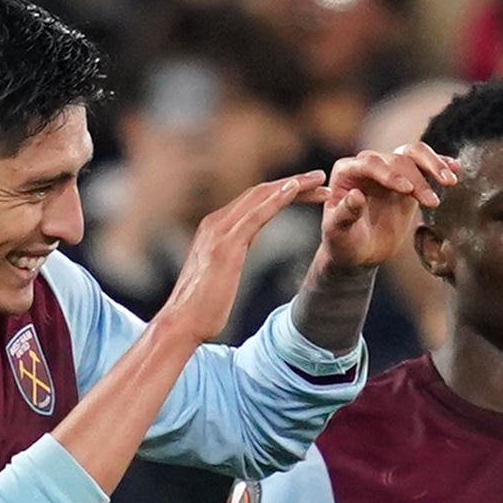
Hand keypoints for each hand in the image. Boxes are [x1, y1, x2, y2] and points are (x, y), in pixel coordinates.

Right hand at [152, 170, 325, 348]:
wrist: (181, 324)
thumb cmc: (202, 309)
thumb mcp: (219, 273)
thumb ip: (229, 256)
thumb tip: (236, 255)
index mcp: (215, 228)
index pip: (254, 201)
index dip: (283, 192)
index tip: (310, 192)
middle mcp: (215, 223)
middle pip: (260, 193)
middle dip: (293, 184)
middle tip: (322, 179)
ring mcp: (218, 232)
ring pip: (260, 197)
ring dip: (292, 185)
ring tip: (319, 180)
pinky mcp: (225, 245)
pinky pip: (255, 214)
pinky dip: (275, 199)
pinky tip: (293, 189)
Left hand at [315, 141, 455, 273]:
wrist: (359, 253)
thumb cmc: (343, 244)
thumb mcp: (338, 234)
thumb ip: (345, 214)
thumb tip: (356, 195)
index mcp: (347, 171)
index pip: (371, 163)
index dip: (390, 174)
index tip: (408, 190)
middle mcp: (368, 165)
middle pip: (397, 159)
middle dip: (417, 178)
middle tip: (432, 202)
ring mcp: (390, 170)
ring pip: (413, 154)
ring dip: (433, 165)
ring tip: (450, 182)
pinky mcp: (408, 179)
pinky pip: (425, 165)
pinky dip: (440, 165)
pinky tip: (455, 169)